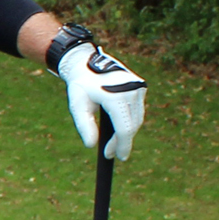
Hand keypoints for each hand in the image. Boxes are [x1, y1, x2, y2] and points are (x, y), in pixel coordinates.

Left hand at [59, 41, 146, 160]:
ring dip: (127, 132)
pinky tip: (120, 128)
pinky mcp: (140, 85)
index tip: (116, 157)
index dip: (121, 145)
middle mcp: (131, 90)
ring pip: (137, 118)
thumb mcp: (78, 106)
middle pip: (132, 125)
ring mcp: (138, 87)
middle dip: (122, 141)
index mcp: (115, 96)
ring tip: (114, 143)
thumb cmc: (80, 85)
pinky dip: (130, 120)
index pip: (124, 128)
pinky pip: (138, 109)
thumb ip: (84, 126)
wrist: (86, 62)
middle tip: (111, 153)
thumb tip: (91, 145)